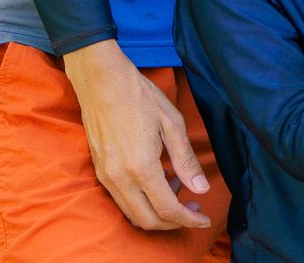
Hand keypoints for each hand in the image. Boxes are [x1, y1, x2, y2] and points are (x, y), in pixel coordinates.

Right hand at [65, 40, 211, 230]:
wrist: (101, 81)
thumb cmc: (139, 96)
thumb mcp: (172, 123)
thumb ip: (186, 160)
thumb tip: (201, 188)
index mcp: (141, 166)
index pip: (167, 209)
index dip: (189, 219)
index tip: (204, 218)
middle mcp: (119, 178)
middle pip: (148, 220)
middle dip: (174, 222)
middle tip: (193, 207)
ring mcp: (106, 176)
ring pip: (132, 214)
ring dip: (156, 212)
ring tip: (176, 185)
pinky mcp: (99, 171)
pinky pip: (121, 200)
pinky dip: (141, 200)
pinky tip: (157, 178)